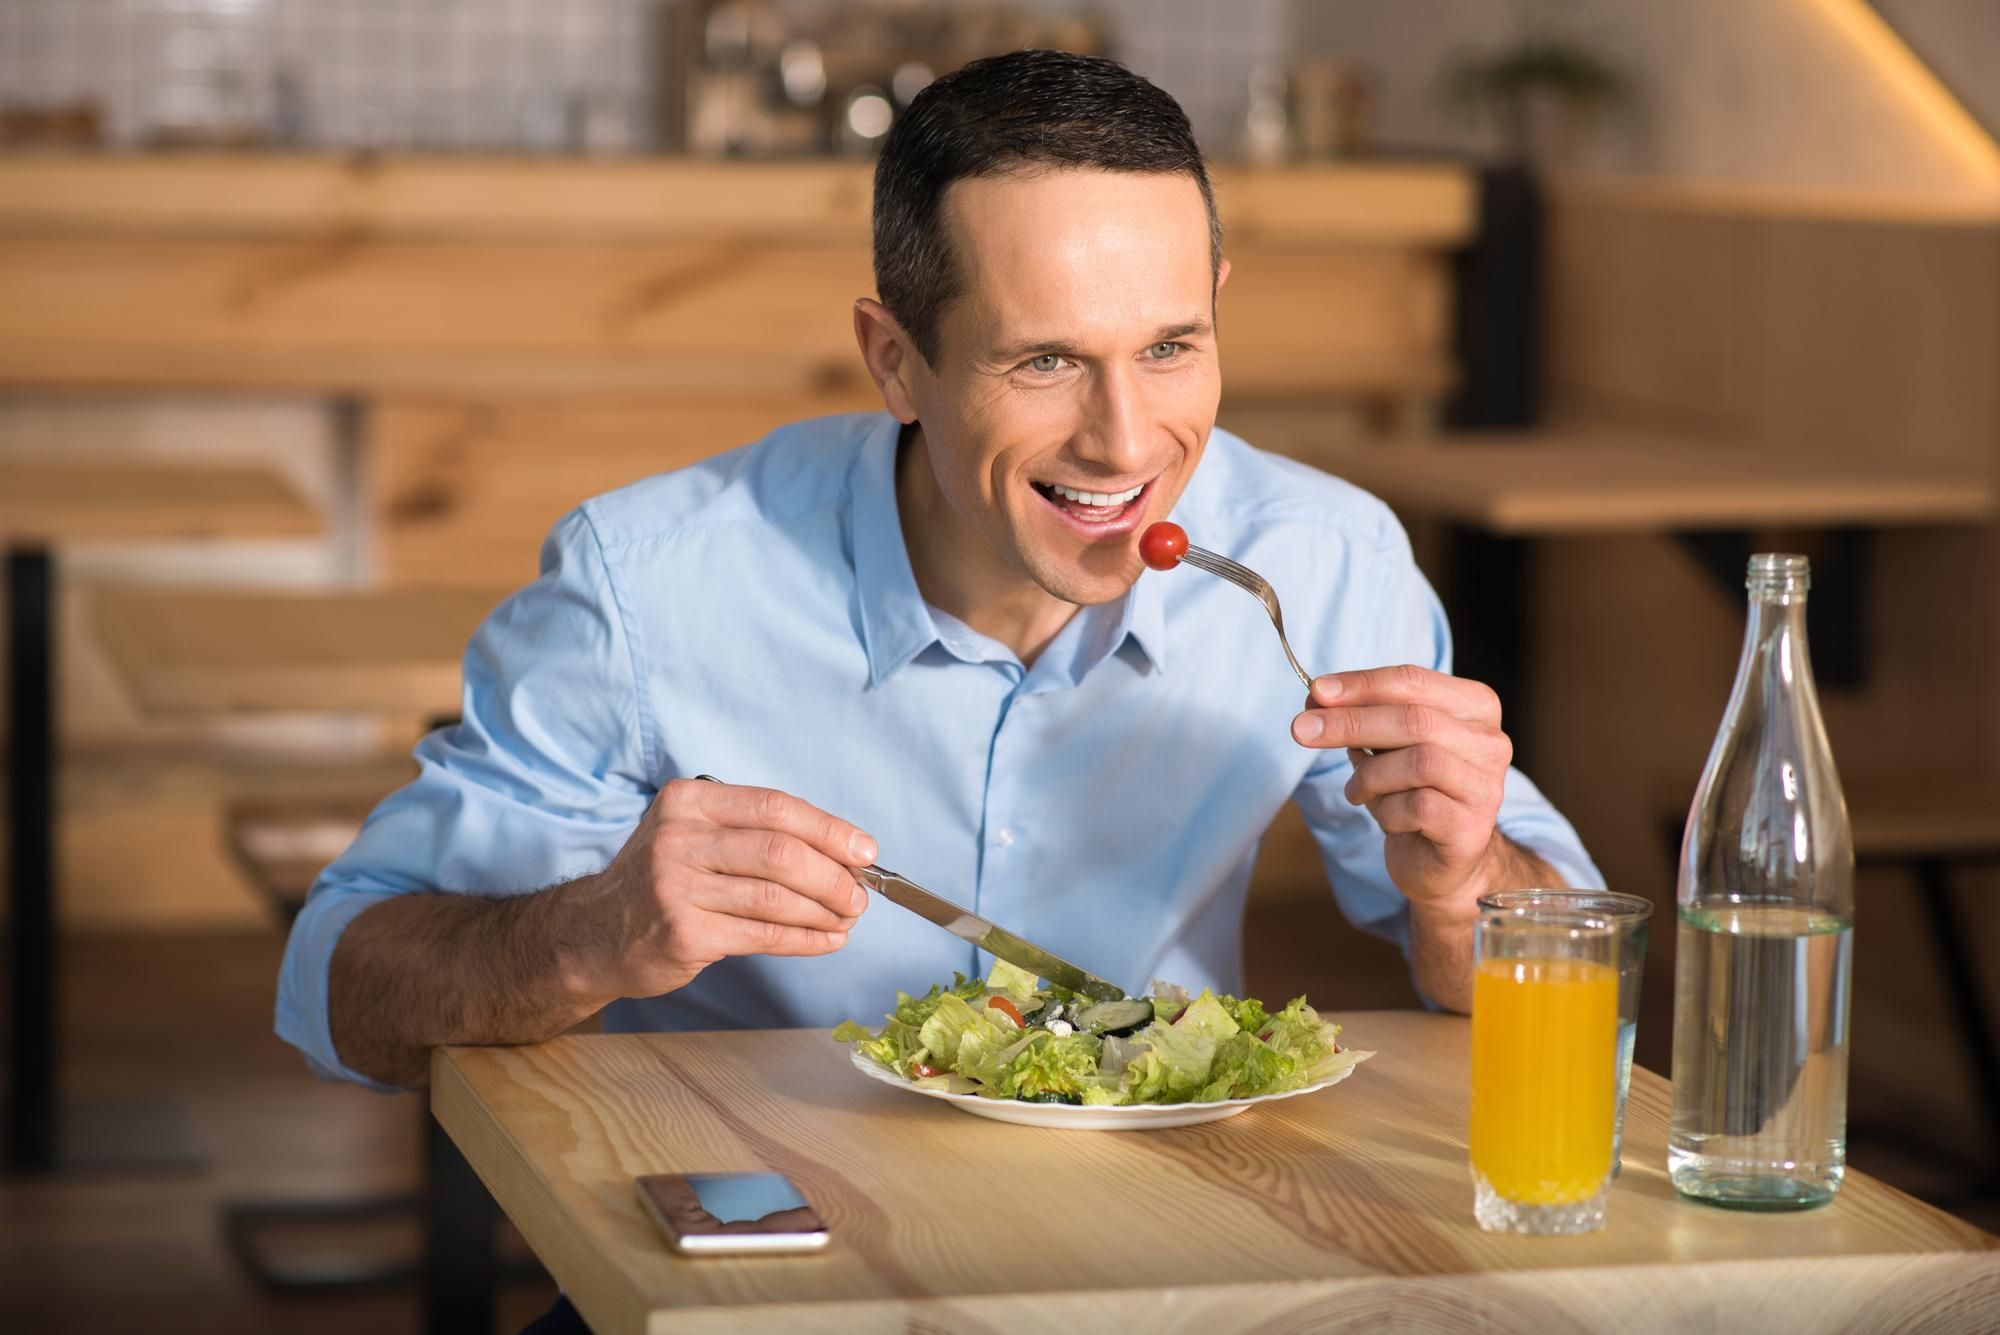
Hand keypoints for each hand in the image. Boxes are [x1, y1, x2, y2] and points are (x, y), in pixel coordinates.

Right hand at [570, 778, 876, 1001]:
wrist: (592, 934)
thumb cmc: (661, 881)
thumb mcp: (693, 835)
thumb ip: (754, 835)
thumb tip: (841, 853)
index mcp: (689, 802)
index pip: (775, 808)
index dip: (829, 830)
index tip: (865, 850)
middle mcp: (678, 839)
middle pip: (780, 852)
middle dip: (833, 876)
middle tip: (859, 894)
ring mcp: (677, 887)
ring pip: (775, 897)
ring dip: (824, 911)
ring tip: (847, 918)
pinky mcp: (682, 933)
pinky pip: (763, 935)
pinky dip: (805, 939)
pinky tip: (826, 939)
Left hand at [1290, 664, 1513, 912]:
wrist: (1438, 860)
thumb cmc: (1411, 791)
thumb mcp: (1386, 745)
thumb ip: (1361, 716)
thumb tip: (1317, 696)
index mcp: (1474, 707)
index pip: (1413, 681)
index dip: (1362, 684)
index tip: (1316, 690)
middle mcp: (1490, 742)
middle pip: (1415, 720)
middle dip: (1351, 722)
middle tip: (1302, 729)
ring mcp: (1485, 787)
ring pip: (1419, 762)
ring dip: (1371, 775)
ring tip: (1357, 790)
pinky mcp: (1471, 829)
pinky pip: (1418, 807)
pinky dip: (1387, 811)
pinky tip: (1385, 816)